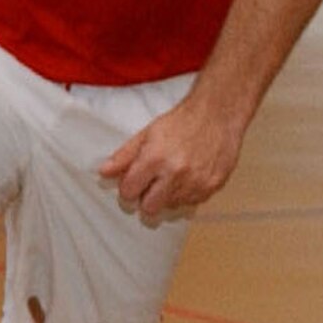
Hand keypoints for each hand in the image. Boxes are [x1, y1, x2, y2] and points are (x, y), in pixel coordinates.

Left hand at [99, 91, 245, 223]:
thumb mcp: (148, 133)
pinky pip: (192, 202)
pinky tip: (189, 176)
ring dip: (169, 195)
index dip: (129, 187)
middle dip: (147, 198)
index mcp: (155, 159)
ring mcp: (196, 182)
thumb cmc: (182, 121)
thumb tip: (104, 172)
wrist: (217, 114)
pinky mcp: (212, 186)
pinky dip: (187, 193)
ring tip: (174, 175)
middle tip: (152, 184)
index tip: (134, 181)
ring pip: (172, 206)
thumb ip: (125, 155)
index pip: (129, 192)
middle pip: (150, 208)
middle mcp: (175, 174)